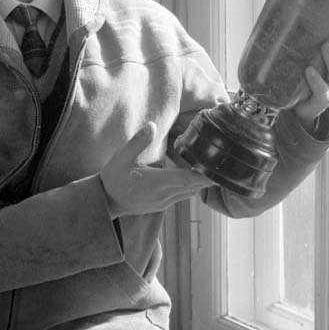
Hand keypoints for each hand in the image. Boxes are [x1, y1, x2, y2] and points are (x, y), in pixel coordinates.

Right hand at [100, 122, 215, 218]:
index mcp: (156, 182)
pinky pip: (183, 195)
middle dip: (209, 177)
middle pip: (194, 187)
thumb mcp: (121, 157)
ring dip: (201, 182)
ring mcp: (165, 202)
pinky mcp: (162, 204)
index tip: (219, 168)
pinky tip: (194, 175)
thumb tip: (152, 125)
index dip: (205, 175)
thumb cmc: (113, 178)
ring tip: (213, 167)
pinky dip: (191, 186)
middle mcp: (164, 195)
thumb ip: (138, 141)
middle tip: (223, 163)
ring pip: (190, 192)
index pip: (187, 179)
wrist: (105, 202)